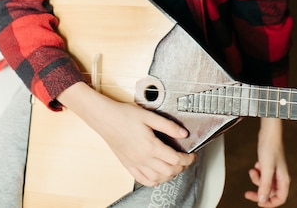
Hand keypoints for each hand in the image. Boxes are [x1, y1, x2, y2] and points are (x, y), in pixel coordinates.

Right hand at [58, 82, 195, 186]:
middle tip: (186, 160)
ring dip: (169, 175)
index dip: (187, 159)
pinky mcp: (128, 165)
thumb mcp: (148, 116)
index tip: (192, 155)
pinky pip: (143, 180)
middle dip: (181, 167)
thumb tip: (183, 133)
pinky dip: (154, 181)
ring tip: (174, 167)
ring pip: (157, 179)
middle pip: (169, 171)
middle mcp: (143, 158)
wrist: (105, 118)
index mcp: (150, 146)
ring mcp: (135, 164)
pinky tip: (158, 175)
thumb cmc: (124, 115)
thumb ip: (168, 126)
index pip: (175, 159)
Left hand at [244, 118, 289, 206]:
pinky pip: (262, 174)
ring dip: (257, 179)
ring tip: (253, 170)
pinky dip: (257, 172)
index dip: (269, 203)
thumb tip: (262, 200)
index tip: (259, 203)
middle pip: (270, 192)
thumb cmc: (270, 147)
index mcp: (283, 179)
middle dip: (259, 191)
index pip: (279, 198)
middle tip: (248, 194)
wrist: (268, 133)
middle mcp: (280, 176)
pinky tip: (256, 165)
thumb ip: (264, 185)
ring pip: (264, 183)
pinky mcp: (268, 165)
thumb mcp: (266, 169)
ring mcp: (274, 171)